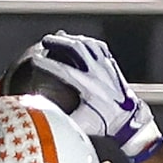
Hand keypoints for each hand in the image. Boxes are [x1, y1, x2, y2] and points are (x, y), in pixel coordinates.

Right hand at [17, 31, 160, 160]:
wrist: (128, 120)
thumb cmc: (104, 123)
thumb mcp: (82, 125)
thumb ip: (64, 120)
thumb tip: (45, 119)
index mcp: (87, 87)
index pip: (62, 70)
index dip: (46, 64)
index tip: (34, 60)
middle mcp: (96, 73)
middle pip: (75, 48)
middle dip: (58, 42)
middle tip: (45, 41)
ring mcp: (105, 66)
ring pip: (87, 44)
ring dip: (71, 39)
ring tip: (60, 37)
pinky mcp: (111, 64)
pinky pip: (98, 46)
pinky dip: (87, 42)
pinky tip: (80, 41)